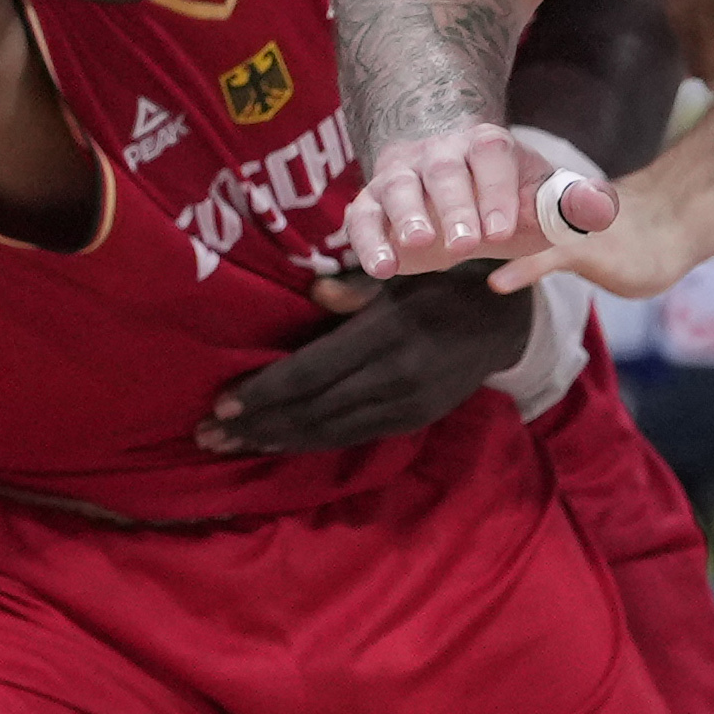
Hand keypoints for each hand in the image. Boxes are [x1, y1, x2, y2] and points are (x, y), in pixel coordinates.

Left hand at [201, 266, 523, 452]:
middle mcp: (396, 377)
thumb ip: (360, 286)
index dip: (265, 392)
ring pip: (329, 431)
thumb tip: (316, 292)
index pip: (313, 372)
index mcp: (388, 333)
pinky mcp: (413, 420)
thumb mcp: (407, 269)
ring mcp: (407, 405)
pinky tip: (277, 441)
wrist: (506, 320)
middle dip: (257, 426)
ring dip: (275, 440)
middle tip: (207, 435)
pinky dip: (310, 441)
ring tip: (229, 444)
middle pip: (313, 410)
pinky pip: (351, 436)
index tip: (222, 402)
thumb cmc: (443, 279)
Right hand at [344, 122, 611, 277]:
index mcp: (485, 145)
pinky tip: (379, 269)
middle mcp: (438, 154)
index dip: (496, 191)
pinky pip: (361, 217)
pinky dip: (366, 240)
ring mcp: (400, 176)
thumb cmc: (504, 193)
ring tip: (415, 244)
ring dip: (404, 216)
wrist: (450, 178)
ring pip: (396, 186)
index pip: (491, 157)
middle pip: (444, 172)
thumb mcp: (540, 197)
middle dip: (454, 206)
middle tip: (466, 245)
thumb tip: (600, 209)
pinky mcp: (371, 204)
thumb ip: (570, 205)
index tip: (501, 230)